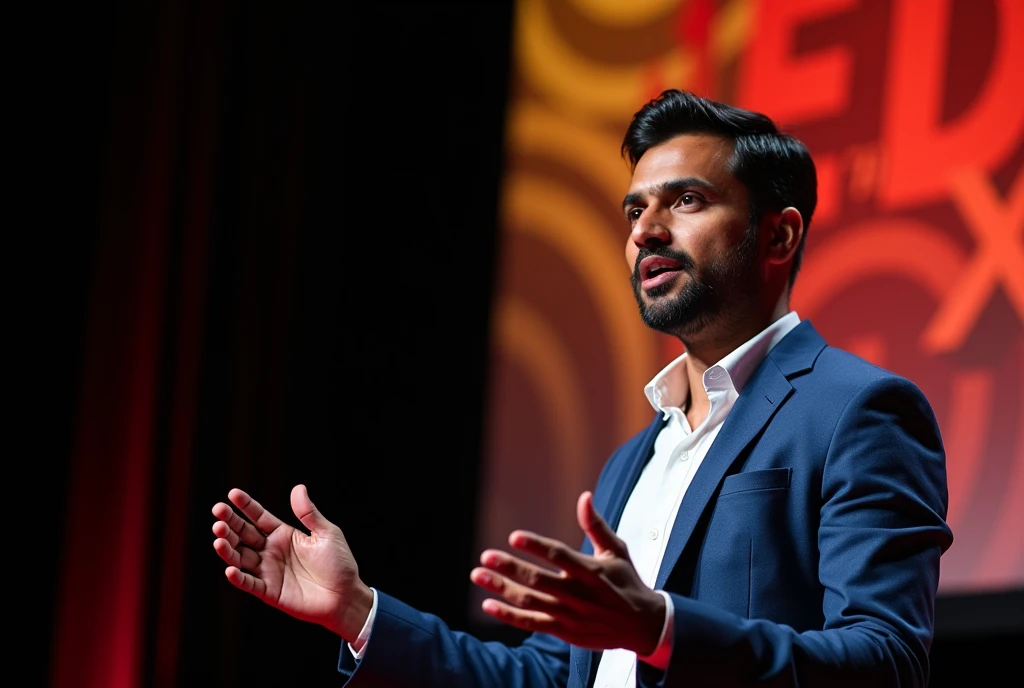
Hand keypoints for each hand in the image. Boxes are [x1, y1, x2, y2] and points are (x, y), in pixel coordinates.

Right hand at [211, 484, 372, 640]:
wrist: (345, 596)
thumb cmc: (338, 563)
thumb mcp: (326, 534)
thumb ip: (309, 514)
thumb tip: (298, 488)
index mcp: (283, 534)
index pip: (259, 517)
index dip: (246, 506)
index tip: (232, 493)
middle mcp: (271, 551)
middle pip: (244, 535)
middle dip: (229, 524)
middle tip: (218, 512)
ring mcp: (268, 571)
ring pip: (241, 557)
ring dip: (228, 548)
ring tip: (218, 537)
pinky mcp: (269, 591)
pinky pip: (249, 584)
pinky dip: (238, 578)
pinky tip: (230, 569)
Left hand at [470, 491, 665, 655]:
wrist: (643, 626)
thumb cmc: (627, 582)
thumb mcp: (616, 551)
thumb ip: (596, 526)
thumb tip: (584, 496)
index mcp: (591, 571)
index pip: (559, 556)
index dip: (536, 546)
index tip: (514, 536)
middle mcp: (579, 594)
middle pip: (539, 580)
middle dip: (510, 568)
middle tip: (486, 556)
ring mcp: (570, 614)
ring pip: (530, 601)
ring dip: (502, 589)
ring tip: (477, 575)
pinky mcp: (564, 631)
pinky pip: (531, 623)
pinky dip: (509, 616)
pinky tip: (489, 604)